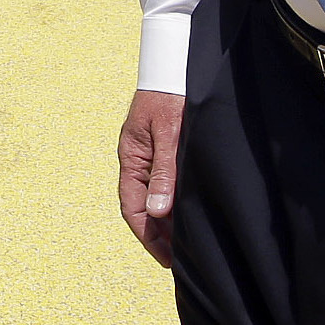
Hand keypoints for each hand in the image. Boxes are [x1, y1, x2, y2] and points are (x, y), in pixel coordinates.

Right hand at [117, 90, 185, 266]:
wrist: (177, 64)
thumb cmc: (172, 95)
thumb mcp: (169, 134)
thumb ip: (164, 172)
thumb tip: (157, 212)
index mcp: (131, 158)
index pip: (133, 207)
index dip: (149, 236)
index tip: (168, 259)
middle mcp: (138, 160)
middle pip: (144, 207)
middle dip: (160, 235)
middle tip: (183, 260)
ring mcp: (151, 155)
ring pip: (157, 197)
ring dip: (170, 220)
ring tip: (191, 244)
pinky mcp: (166, 150)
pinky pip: (168, 184)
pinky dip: (177, 202)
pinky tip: (193, 213)